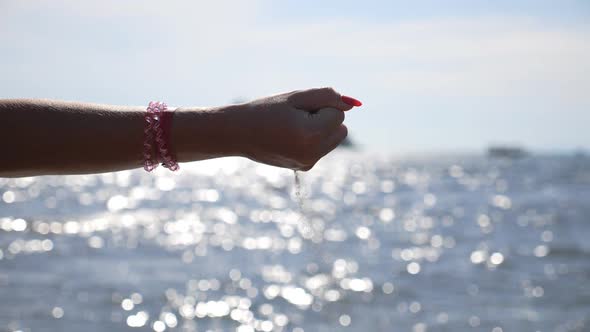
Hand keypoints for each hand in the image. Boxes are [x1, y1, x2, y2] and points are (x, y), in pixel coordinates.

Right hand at [234, 87, 360, 170]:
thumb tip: (352, 104)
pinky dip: (313, 139)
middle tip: (297, 117)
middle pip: (342, 128)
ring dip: (321, 129)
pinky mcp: (304, 167)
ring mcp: (309, 163)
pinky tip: (291, 137)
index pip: (339, 113)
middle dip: (326, 118)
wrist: (238, 134)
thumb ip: (327, 96)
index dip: (321, 106)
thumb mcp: (296, 97)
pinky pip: (322, 147)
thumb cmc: (266, 111)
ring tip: (294, 126)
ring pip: (335, 138)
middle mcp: (312, 153)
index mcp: (311, 135)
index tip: (298, 109)